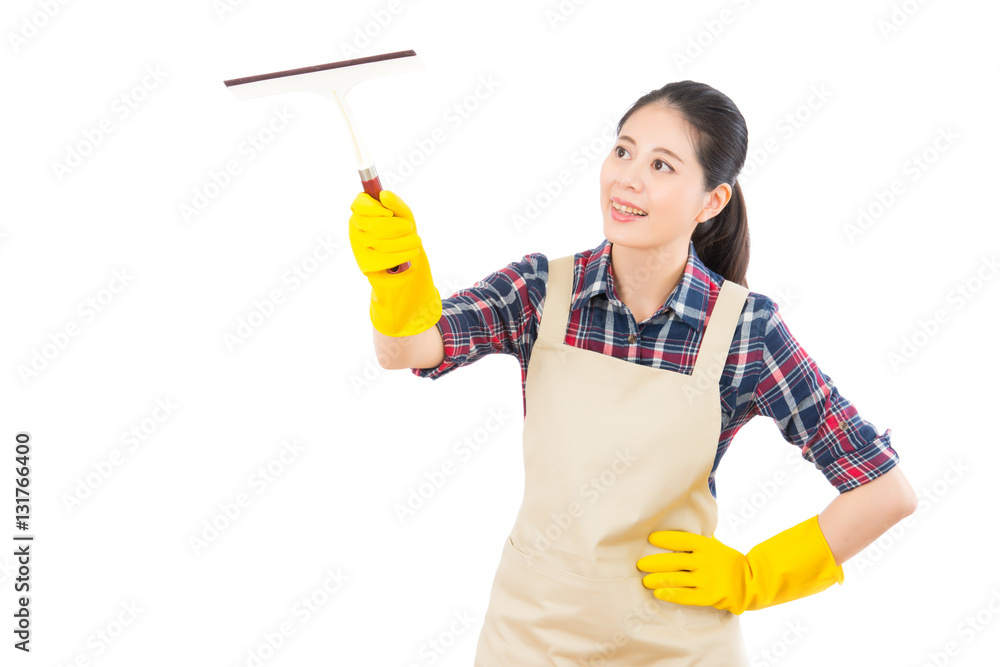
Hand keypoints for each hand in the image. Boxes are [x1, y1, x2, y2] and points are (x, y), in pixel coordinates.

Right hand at [349, 190, 420, 274]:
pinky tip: (412, 252)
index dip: (375, 209)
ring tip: (416, 240)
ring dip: (404, 242)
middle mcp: (356, 228)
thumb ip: (394, 203)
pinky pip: (384, 260)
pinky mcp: (366, 264)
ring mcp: (358, 247)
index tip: (390, 213)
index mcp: (361, 210)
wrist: (405, 255)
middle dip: (395, 227)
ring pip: (380, 244)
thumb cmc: (401, 229)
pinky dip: (402, 255)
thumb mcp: (402, 214)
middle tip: (409, 227)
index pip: (360, 205)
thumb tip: (384, 195)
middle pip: (373, 226)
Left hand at [636, 516, 843, 615]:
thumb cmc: (728, 561)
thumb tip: (685, 516)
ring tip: (645, 580)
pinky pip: (684, 596)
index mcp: (707, 545)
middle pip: (673, 561)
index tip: (650, 539)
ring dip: (656, 579)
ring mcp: (707, 579)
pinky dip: (669, 594)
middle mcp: (706, 561)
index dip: (665, 538)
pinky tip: (658, 593)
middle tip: (639, 565)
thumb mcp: (716, 545)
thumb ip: (700, 537)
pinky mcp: (708, 596)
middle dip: (653, 563)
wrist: (751, 583)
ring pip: (675, 579)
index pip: (681, 539)